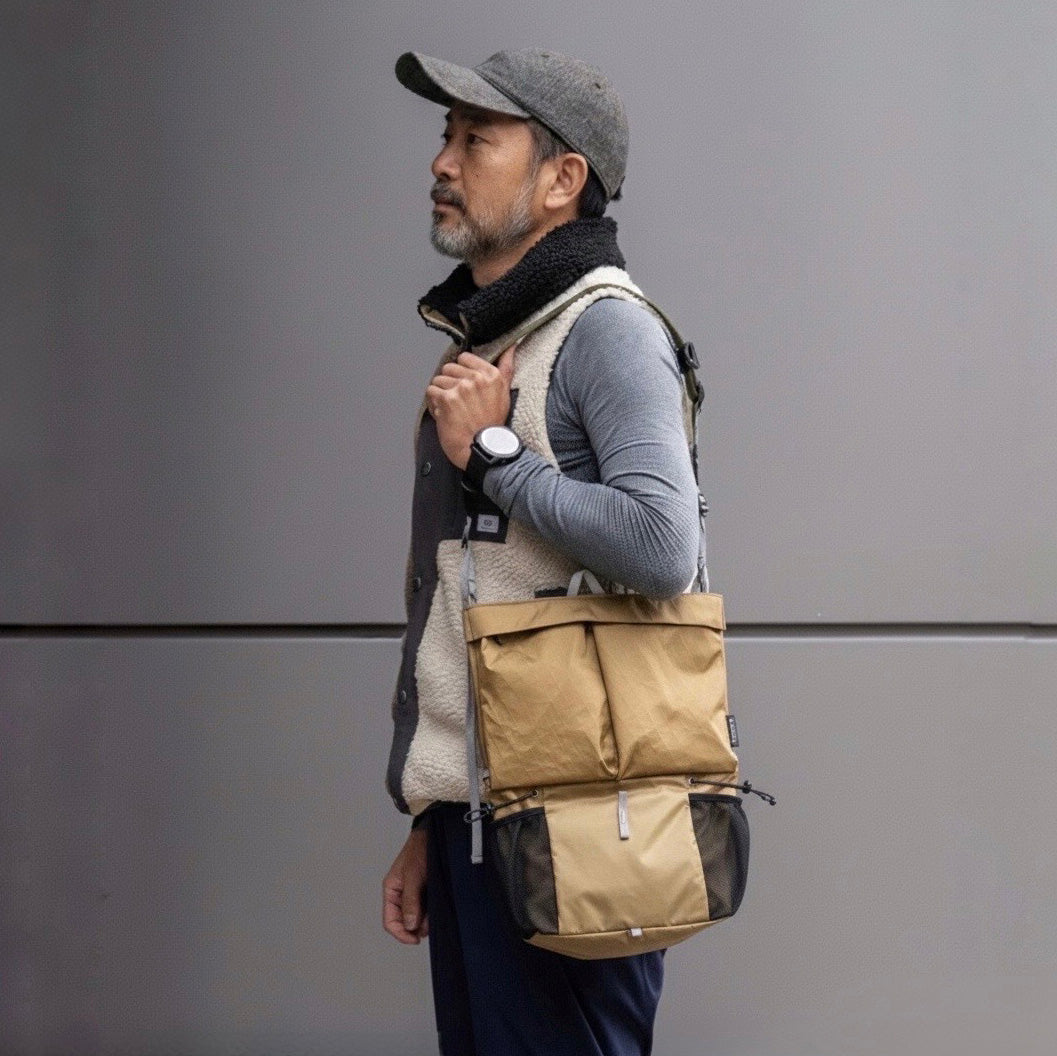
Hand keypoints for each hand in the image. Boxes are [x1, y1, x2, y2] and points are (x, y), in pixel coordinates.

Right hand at [382, 828, 428, 944]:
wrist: (435, 834)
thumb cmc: (420, 849)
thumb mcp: (413, 875)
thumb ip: (410, 901)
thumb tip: (410, 925)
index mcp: (392, 891)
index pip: (390, 921)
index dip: (401, 934)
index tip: (415, 939)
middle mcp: (401, 895)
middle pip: (404, 922)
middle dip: (415, 928)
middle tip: (430, 927)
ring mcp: (414, 894)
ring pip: (416, 918)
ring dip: (425, 921)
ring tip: (436, 915)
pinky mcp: (426, 892)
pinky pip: (426, 909)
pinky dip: (431, 913)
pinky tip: (439, 908)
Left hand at [427, 345, 515, 469]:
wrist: (483, 450)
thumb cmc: (492, 424)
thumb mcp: (505, 393)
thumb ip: (506, 367)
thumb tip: (512, 345)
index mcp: (492, 375)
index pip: (464, 358)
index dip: (461, 373)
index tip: (465, 387)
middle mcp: (477, 379)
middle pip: (449, 368)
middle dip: (450, 384)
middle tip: (458, 402)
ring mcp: (461, 388)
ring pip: (438, 380)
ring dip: (441, 395)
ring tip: (451, 409)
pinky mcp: (447, 399)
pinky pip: (431, 392)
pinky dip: (433, 403)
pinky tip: (443, 413)